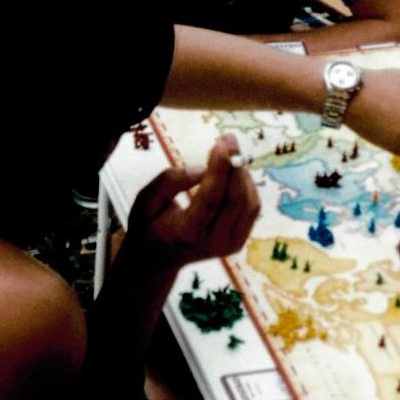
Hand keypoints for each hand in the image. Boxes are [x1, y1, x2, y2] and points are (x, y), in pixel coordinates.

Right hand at [128, 135, 258, 269]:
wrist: (157, 260)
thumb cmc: (149, 225)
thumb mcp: (147, 199)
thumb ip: (172, 180)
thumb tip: (204, 168)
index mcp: (187, 233)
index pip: (211, 198)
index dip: (220, 168)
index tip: (223, 142)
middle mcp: (212, 242)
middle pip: (235, 200)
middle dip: (235, 165)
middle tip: (229, 140)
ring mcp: (228, 245)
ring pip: (249, 204)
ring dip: (243, 174)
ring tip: (228, 155)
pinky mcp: (238, 243)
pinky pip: (252, 210)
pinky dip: (247, 187)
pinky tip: (234, 174)